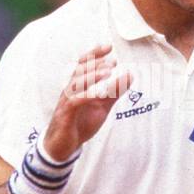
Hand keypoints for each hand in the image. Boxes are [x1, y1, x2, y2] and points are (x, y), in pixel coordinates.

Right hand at [42, 44, 132, 159]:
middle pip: (79, 71)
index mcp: (78, 86)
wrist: (64, 146)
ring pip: (76, 84)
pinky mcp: (65, 115)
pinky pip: (74, 102)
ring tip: (107, 72)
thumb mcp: (102, 106)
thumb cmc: (80, 123)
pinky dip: (86, 96)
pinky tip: (98, 94)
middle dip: (95, 63)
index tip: (108, 47)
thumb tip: (130, 75)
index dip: (94, 54)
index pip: (83, 65)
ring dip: (92, 76)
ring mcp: (66, 102)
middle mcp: (70, 90)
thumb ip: (114, 92)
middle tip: (112, 60)